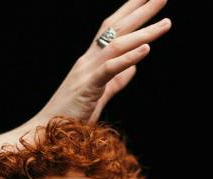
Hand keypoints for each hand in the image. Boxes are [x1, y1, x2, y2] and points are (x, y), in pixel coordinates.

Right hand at [30, 0, 171, 124]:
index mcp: (92, 59)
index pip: (114, 28)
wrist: (45, 132)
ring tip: (167, 23)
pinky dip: (129, 57)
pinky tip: (147, 48)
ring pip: (118, 45)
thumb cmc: (71, 116)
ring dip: (144, 32)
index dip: (132, 11)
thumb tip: (133, 67)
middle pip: (117, 28)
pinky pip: (110, 68)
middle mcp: (89, 59)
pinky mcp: (88, 87)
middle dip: (141, 10)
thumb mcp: (100, 94)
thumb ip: (117, 79)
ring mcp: (87, 71)